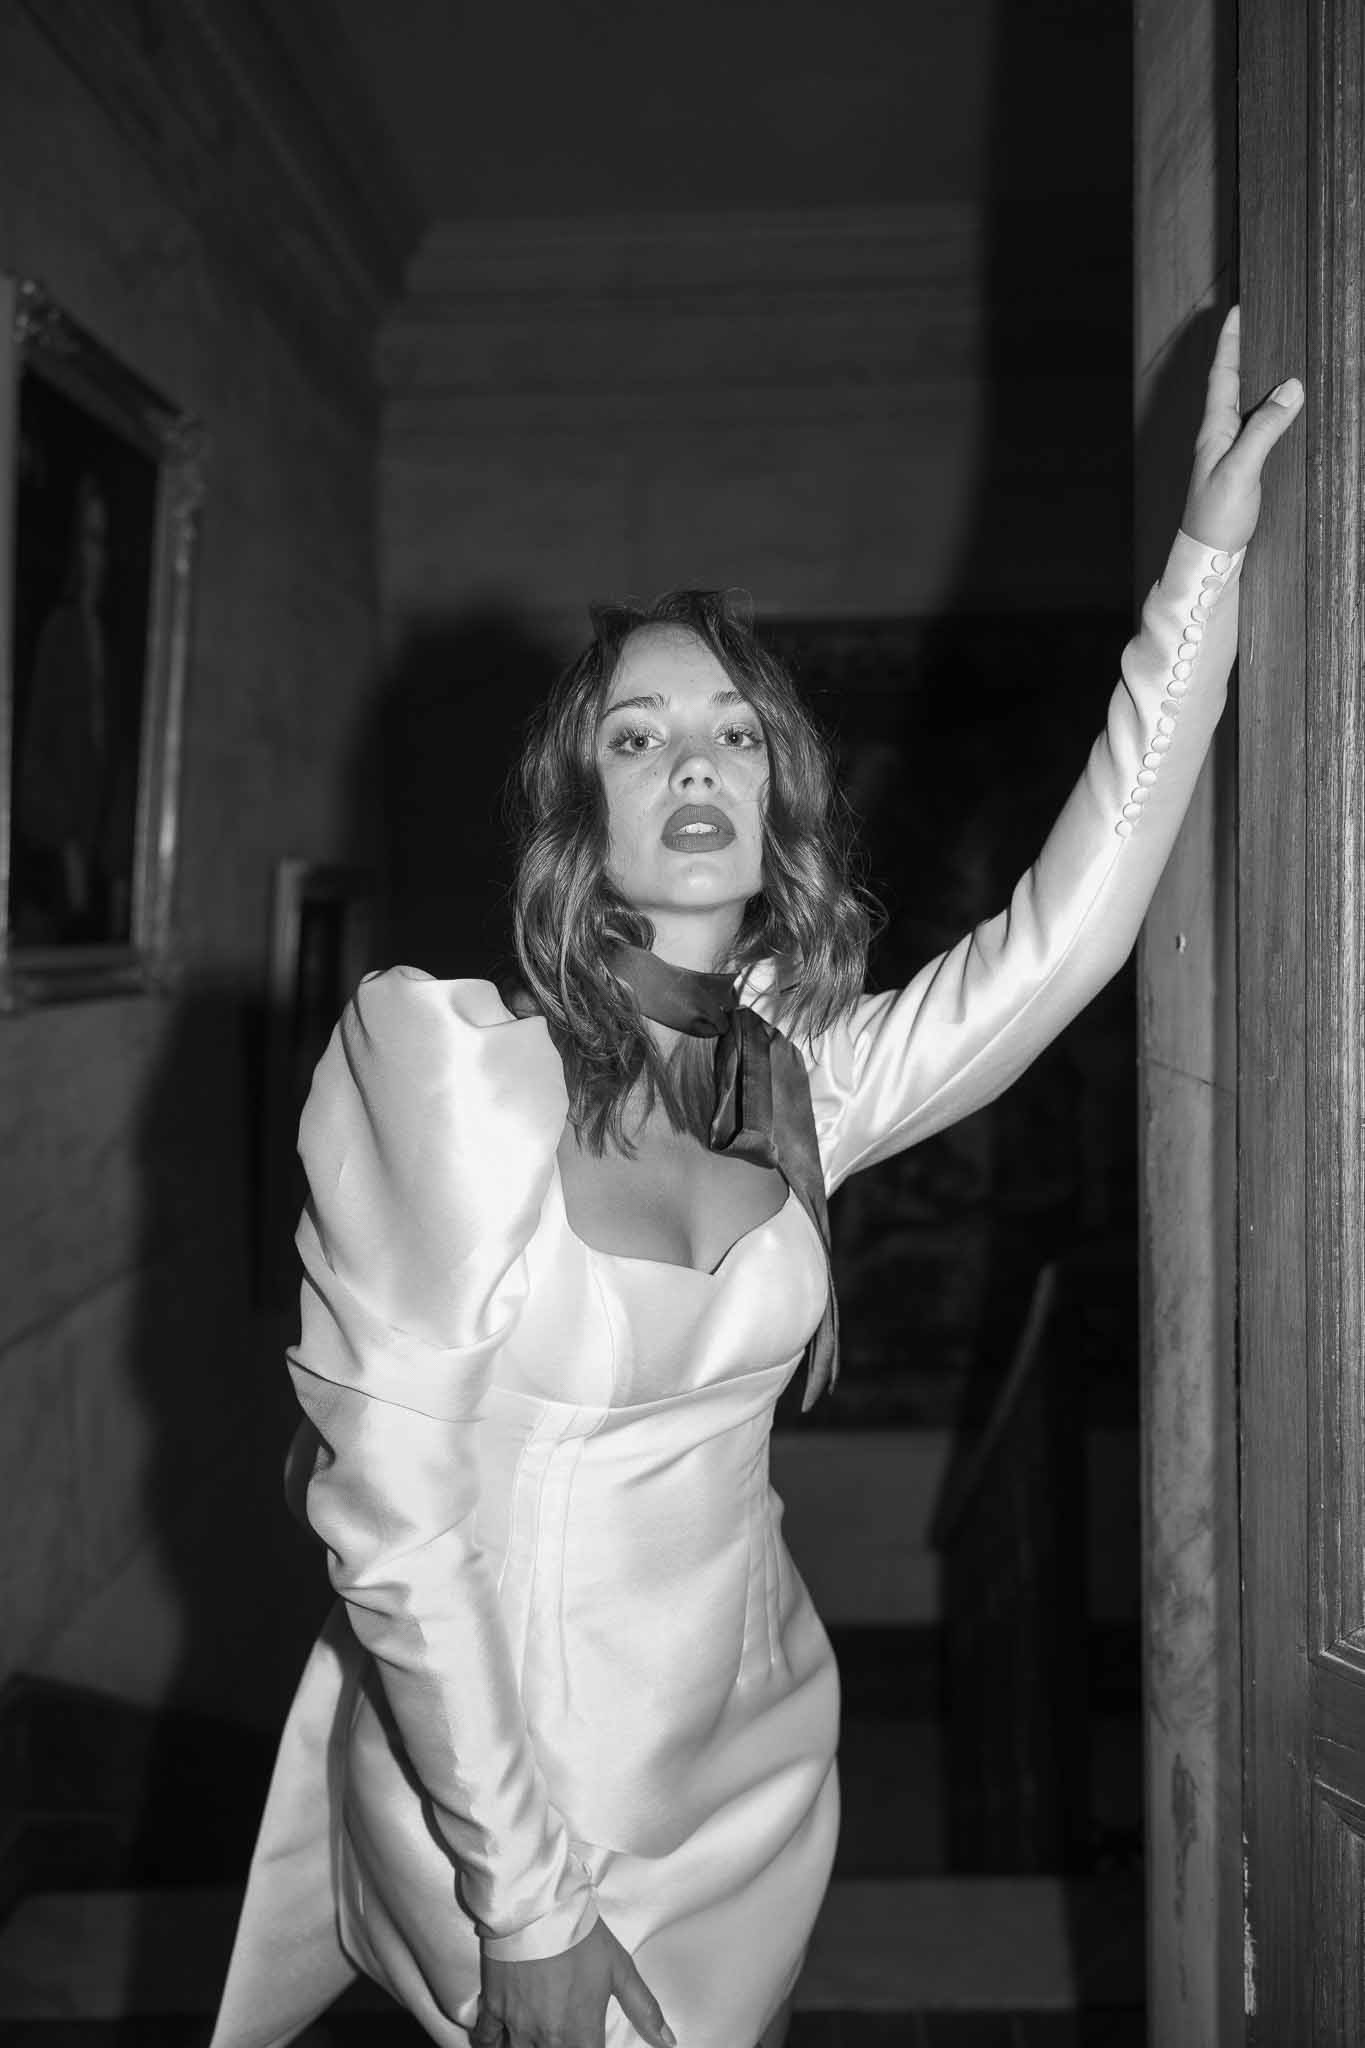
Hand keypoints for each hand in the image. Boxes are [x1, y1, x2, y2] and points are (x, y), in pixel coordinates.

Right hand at [474, 1914, 676, 2047]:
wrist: (537, 1907)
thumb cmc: (580, 1935)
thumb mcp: (619, 1968)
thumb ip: (643, 2008)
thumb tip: (668, 2041)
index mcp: (580, 2034)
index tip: (588, 2045)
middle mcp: (547, 2040)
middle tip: (562, 2034)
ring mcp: (517, 2028)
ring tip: (537, 2038)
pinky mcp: (493, 2009)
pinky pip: (487, 2041)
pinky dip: (491, 2043)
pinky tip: (501, 2040)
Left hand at [1181, 304, 1303, 553]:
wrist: (1208, 558)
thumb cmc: (1217, 517)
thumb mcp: (1242, 469)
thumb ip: (1265, 429)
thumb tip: (1292, 386)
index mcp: (1213, 430)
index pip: (1222, 376)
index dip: (1230, 343)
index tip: (1238, 311)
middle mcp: (1218, 436)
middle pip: (1231, 384)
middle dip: (1243, 352)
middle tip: (1258, 323)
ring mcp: (1227, 453)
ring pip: (1244, 404)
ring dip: (1256, 379)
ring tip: (1273, 354)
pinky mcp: (1240, 469)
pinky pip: (1255, 427)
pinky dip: (1268, 410)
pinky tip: (1282, 409)